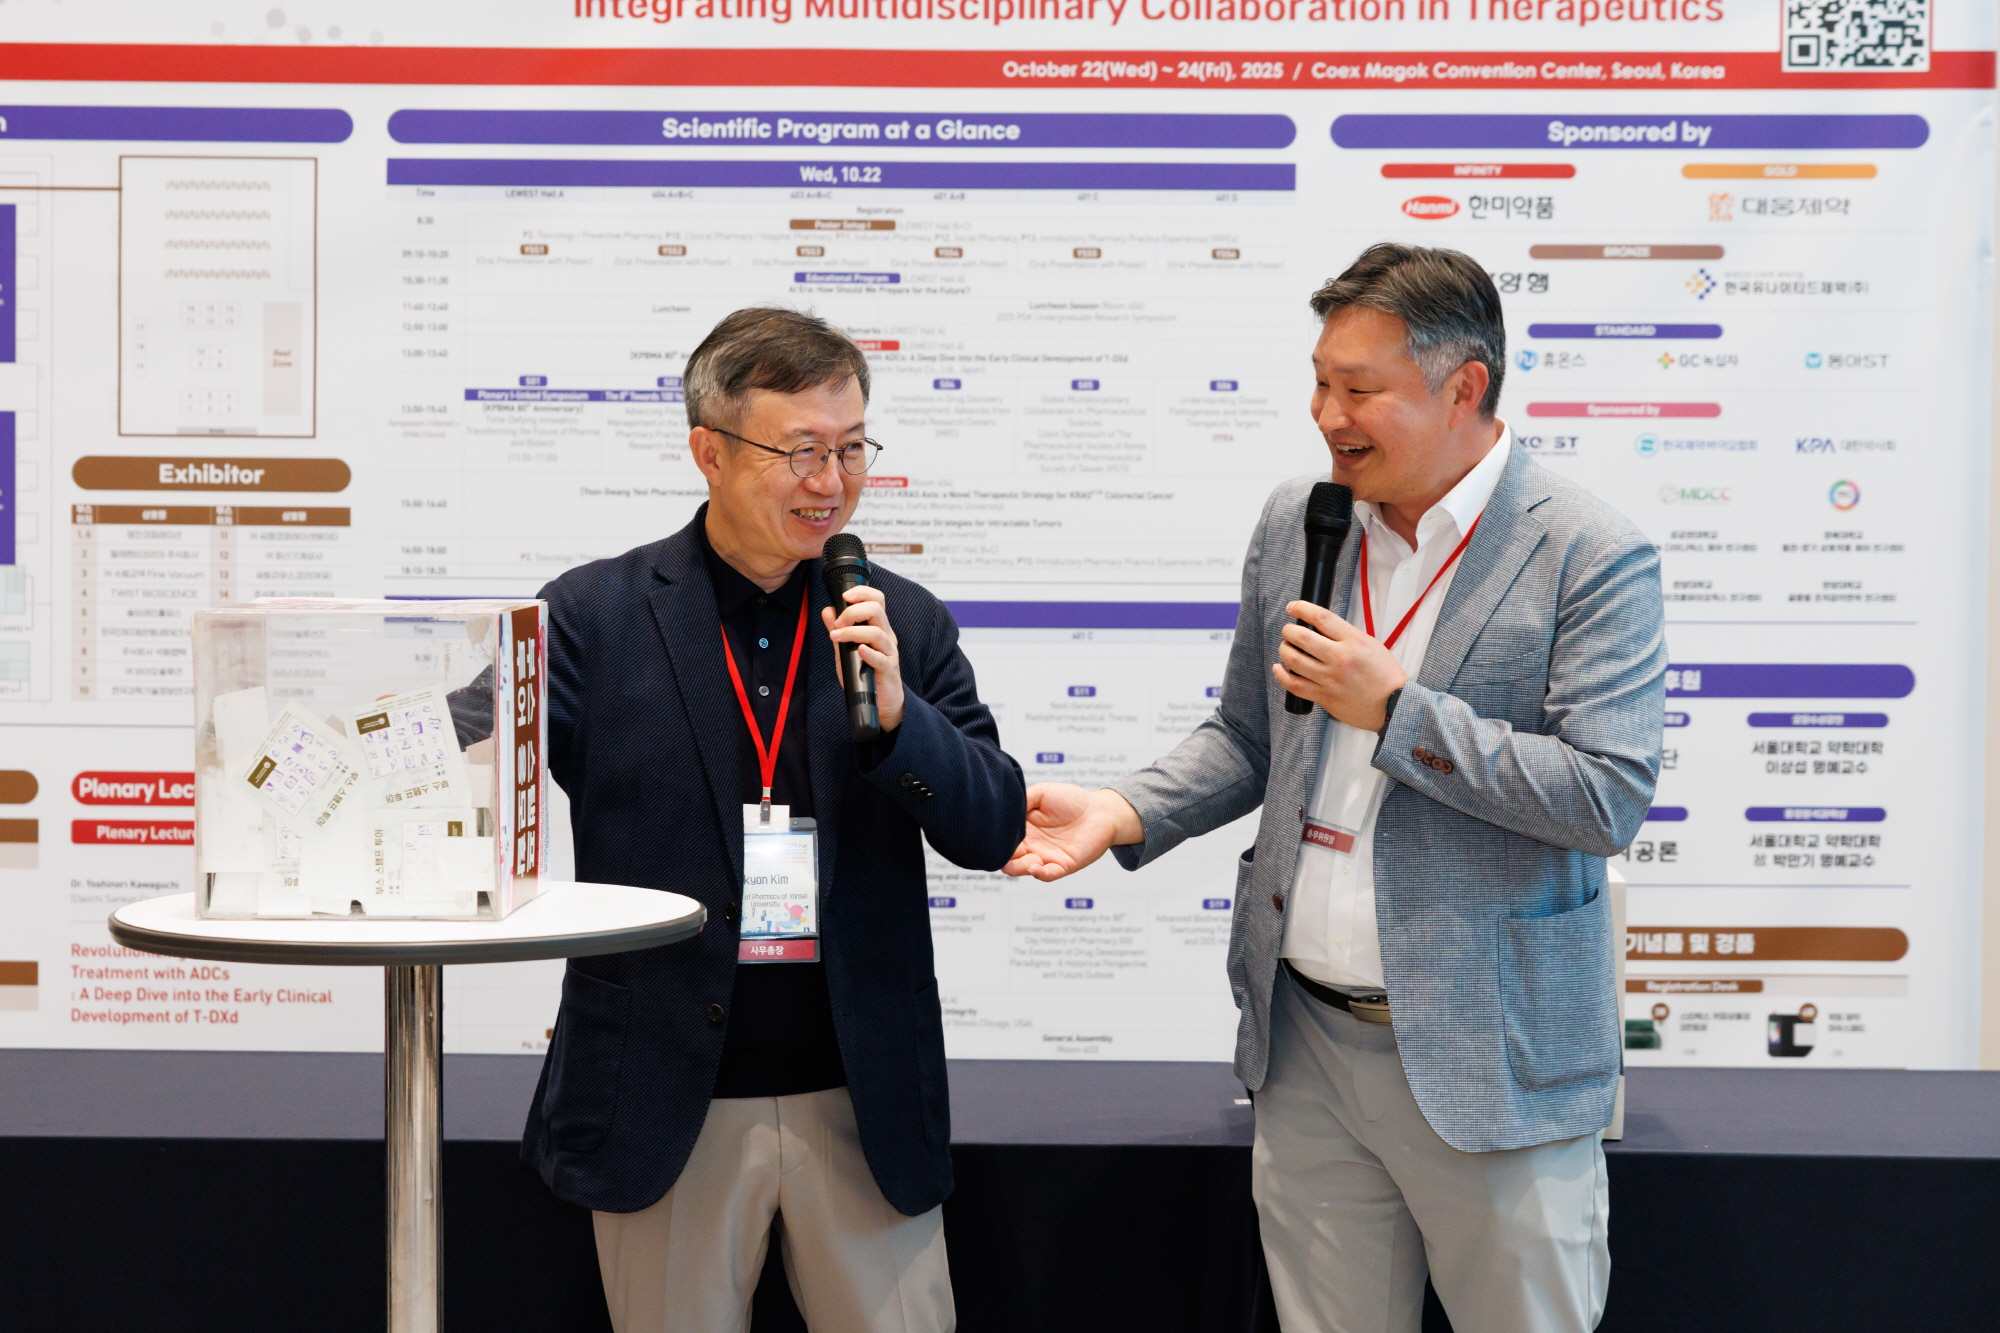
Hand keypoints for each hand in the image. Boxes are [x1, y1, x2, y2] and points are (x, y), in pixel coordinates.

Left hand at [822, 585, 903, 731]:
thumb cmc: (865, 675)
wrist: (882, 703)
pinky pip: (881, 658)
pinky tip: (859, 651)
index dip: (862, 592)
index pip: (876, 600)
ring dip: (853, 632)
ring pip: (877, 632)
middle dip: (853, 611)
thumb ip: (838, 631)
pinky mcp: (889, 669)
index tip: (844, 596)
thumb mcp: (846, 650)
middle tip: (838, 624)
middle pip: (877, 610)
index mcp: (878, 628)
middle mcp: (886, 636)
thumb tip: (827, 611)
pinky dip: (869, 652)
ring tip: (836, 637)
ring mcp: (889, 653)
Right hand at [1002, 783, 1142, 881]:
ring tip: (1015, 862)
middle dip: (1002, 857)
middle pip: (1009, 856)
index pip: (1004, 838)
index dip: (996, 839)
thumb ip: (1022, 800)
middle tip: (999, 853)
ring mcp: (1046, 856)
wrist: (1101, 810)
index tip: (990, 836)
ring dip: (1018, 867)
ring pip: (1024, 867)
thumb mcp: (1042, 793)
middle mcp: (1032, 844)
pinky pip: (1048, 874)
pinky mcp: (1063, 865)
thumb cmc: (1072, 799)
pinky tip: (1035, 867)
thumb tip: (1003, 810)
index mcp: (1024, 828)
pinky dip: (1040, 873)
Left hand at [1273, 601, 1408, 731]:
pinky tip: (1279, 668)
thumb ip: (1346, 635)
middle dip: (1288, 630)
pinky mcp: (1324, 696)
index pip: (1321, 618)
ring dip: (1284, 650)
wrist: (1394, 704)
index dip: (1301, 608)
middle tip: (1288, 631)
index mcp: (1353, 641)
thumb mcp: (1370, 644)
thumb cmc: (1384, 675)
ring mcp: (1330, 679)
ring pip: (1293, 660)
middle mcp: (1339, 658)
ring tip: (1286, 647)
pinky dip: (1281, 675)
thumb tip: (1320, 628)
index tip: (1293, 607)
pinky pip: (1294, 685)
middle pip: (1301, 637)